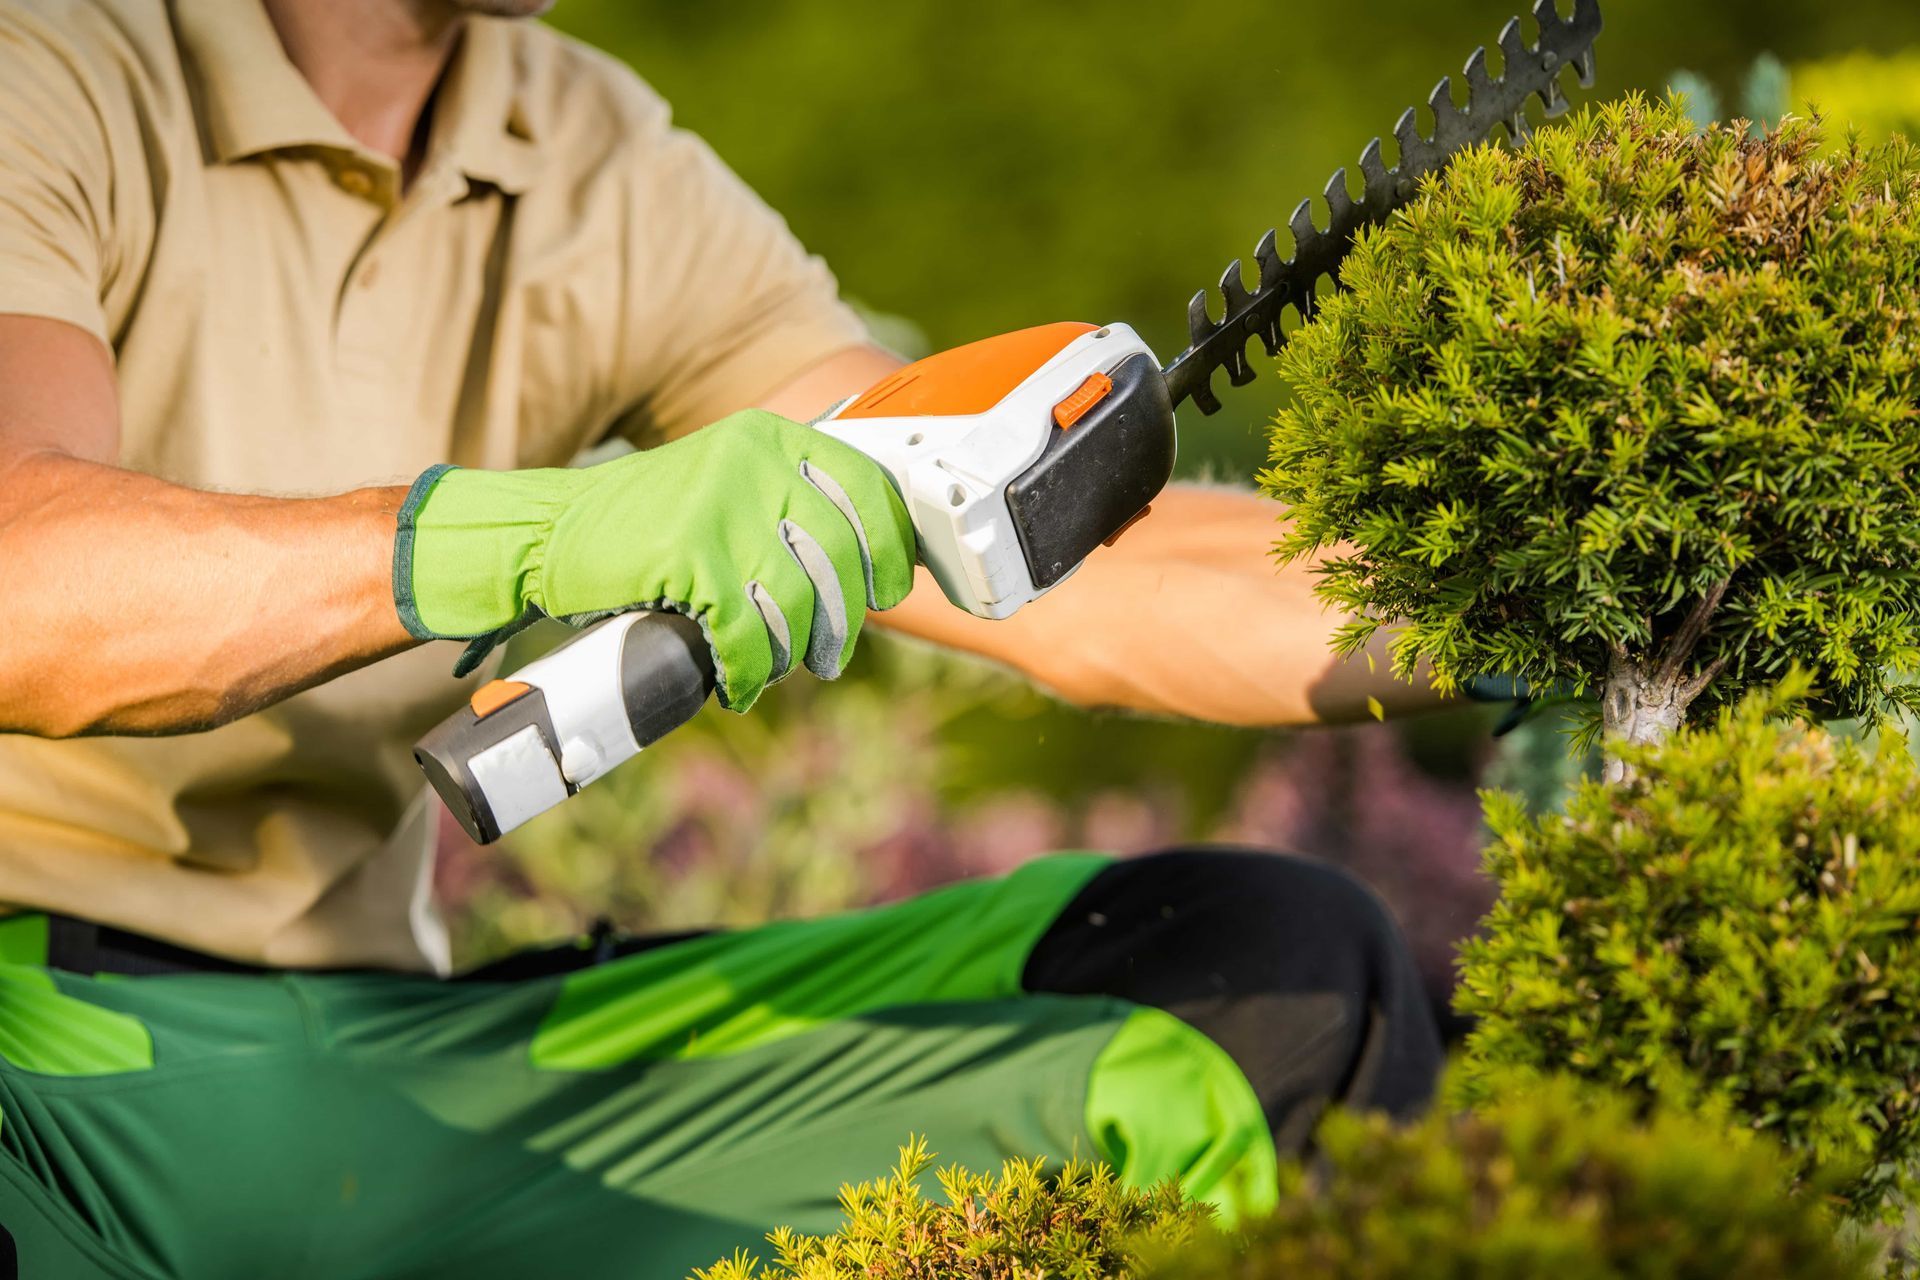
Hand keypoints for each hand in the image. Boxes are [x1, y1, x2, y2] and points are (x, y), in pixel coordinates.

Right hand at [395, 409, 914, 710]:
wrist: (545, 534)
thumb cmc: (643, 524)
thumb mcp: (727, 485)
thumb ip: (789, 507)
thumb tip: (863, 569)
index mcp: (770, 437)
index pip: (866, 487)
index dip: (890, 547)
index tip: (891, 589)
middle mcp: (752, 460)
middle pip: (838, 554)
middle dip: (841, 619)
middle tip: (830, 656)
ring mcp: (720, 505)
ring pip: (797, 599)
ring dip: (791, 651)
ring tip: (774, 669)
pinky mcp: (688, 555)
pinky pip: (746, 631)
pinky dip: (748, 670)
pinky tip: (738, 684)